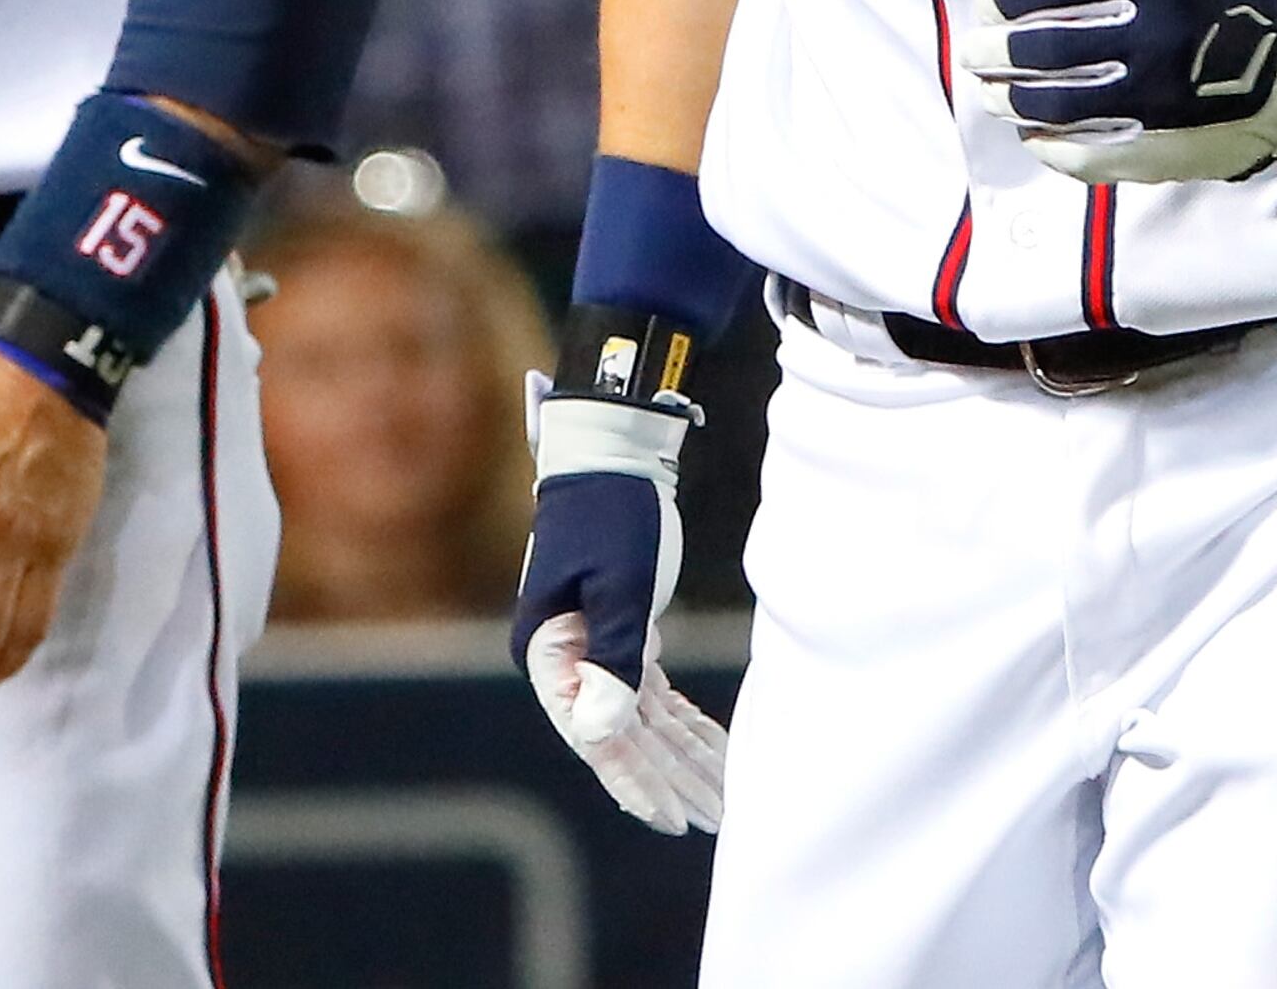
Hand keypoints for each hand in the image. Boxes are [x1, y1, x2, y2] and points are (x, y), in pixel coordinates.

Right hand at [510, 387, 725, 832]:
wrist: (614, 457)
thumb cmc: (612, 516)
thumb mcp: (617, 588)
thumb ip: (611, 663)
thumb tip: (598, 737)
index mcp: (552, 655)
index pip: (595, 735)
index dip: (635, 780)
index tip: (674, 819)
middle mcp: (567, 662)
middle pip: (623, 737)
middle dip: (671, 780)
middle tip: (718, 820)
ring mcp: (594, 652)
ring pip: (643, 721)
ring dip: (683, 759)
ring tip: (723, 800)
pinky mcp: (622, 638)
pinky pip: (654, 697)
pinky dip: (684, 723)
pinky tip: (714, 751)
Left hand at [980, 0, 1276, 184]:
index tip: (983, 2)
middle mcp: (1157, 42)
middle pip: (1048, 49)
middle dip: (994, 51)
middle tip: (971, 51)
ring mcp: (1160, 102)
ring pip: (1060, 104)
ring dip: (1009, 98)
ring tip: (987, 91)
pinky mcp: (1167, 147)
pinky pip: (1092, 155)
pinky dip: (1051, 146)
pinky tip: (1030, 132)